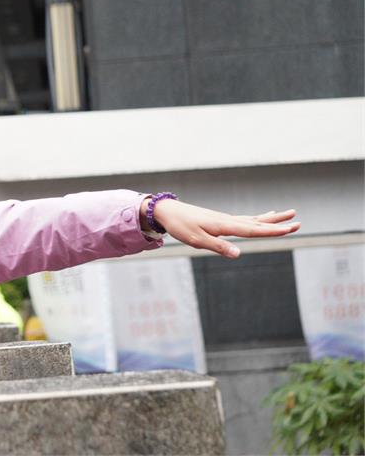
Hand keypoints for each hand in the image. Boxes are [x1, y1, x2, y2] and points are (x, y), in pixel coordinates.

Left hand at [146, 198, 299, 258]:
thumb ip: (219, 247)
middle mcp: (228, 220)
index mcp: (225, 225)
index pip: (254, 230)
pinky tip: (263, 217)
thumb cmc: (180, 226)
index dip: (273, 231)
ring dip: (271, 218)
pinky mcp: (220, 220)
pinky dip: (257, 218)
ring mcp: (225, 219)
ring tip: (288, 214)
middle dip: (278, 224)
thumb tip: (239, 254)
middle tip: (298, 222)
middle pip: (258, 223)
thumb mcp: (197, 240)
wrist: (167, 211)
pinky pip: (244, 219)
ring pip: (253, 219)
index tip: (291, 229)